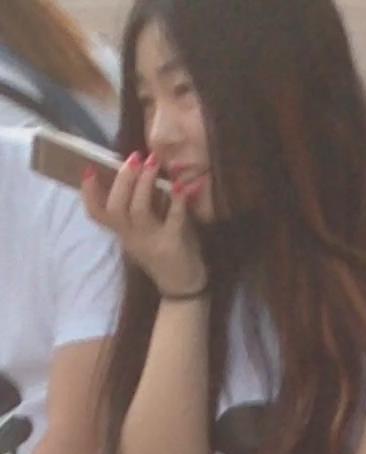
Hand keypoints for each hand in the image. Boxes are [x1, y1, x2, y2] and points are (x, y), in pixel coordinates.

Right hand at [82, 154, 206, 298]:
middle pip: (116, 208)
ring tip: (152, 162)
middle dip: (123, 179)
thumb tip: (139, 171)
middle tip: (134, 158)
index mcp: (123, 233)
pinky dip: (177, 201)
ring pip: (138, 211)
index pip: (97, 214)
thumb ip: (139, 208)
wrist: (183, 289)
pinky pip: (173, 220)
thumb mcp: (144, 233)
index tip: (88, 170)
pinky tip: (180, 185)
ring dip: (145, 183)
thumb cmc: (164, 254)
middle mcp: (132, 238)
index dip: (89, 193)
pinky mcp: (172, 245)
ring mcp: (151, 242)